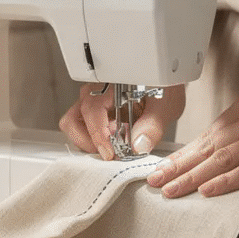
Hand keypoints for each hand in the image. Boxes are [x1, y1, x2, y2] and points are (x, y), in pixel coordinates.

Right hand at [59, 84, 185, 159]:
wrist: (163, 87)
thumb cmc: (163, 90)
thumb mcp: (165, 104)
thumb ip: (152, 125)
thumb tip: (138, 146)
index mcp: (110, 85)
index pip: (92, 110)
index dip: (98, 135)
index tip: (110, 152)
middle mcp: (94, 93)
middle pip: (73, 121)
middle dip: (89, 143)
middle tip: (112, 152)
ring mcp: (89, 104)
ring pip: (74, 127)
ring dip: (90, 143)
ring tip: (115, 145)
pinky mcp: (91, 115)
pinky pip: (82, 131)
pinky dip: (94, 142)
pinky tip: (114, 142)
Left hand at [146, 70, 238, 197]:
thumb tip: (225, 150)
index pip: (207, 134)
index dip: (182, 154)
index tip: (161, 168)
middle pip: (208, 146)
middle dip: (178, 166)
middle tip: (154, 182)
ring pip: (223, 158)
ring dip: (194, 177)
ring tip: (171, 191)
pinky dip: (227, 180)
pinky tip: (208, 190)